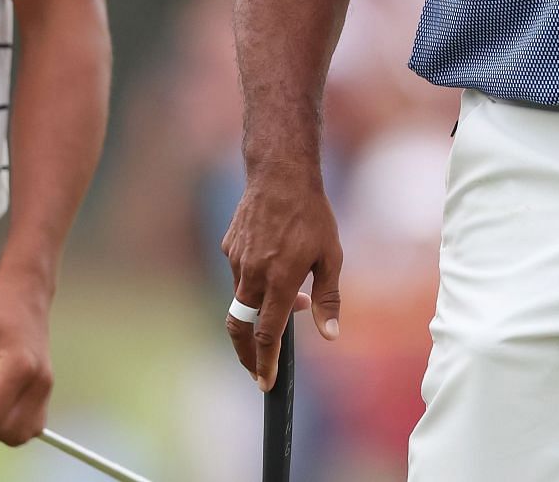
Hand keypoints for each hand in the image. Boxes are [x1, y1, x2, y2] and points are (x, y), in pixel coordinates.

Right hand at [221, 169, 341, 388]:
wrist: (280, 174)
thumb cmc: (311, 215)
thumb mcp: (330, 257)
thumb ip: (329, 299)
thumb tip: (330, 335)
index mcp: (280, 280)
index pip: (268, 334)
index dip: (265, 363)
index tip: (265, 384)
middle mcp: (253, 274)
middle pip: (241, 327)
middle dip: (248, 354)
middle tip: (259, 368)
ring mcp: (237, 260)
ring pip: (242, 300)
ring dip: (260, 311)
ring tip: (293, 300)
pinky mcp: (228, 247)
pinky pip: (239, 275)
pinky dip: (254, 284)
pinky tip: (276, 267)